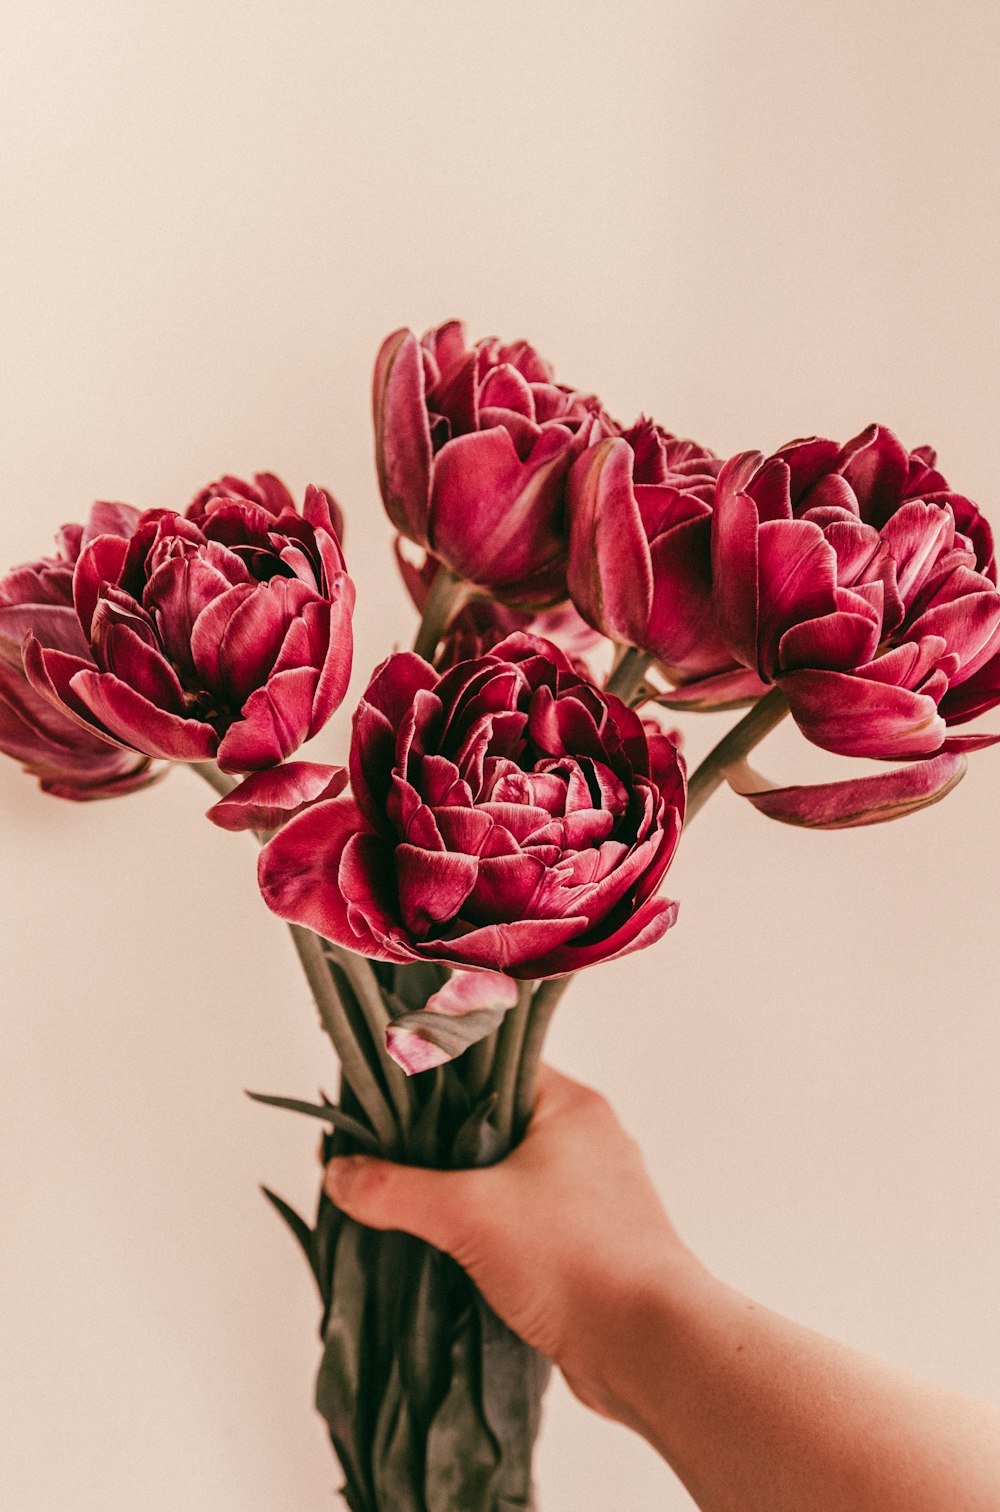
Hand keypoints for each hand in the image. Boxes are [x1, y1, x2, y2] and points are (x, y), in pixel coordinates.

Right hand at [324, 1062, 692, 1416]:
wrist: (650, 1349)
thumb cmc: (577, 1260)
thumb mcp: (469, 1214)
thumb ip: (395, 1189)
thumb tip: (337, 1175)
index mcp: (569, 1106)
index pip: (490, 1063)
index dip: (434, 1076)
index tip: (382, 1093)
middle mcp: (584, 1139)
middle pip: (492, 1119)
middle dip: (435, 1141)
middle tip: (377, 1151)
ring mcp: (588, 1193)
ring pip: (505, 1173)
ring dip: (457, 1189)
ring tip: (398, 1200)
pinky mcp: (585, 1242)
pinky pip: (520, 1218)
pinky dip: (483, 1227)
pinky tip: (442, 1246)